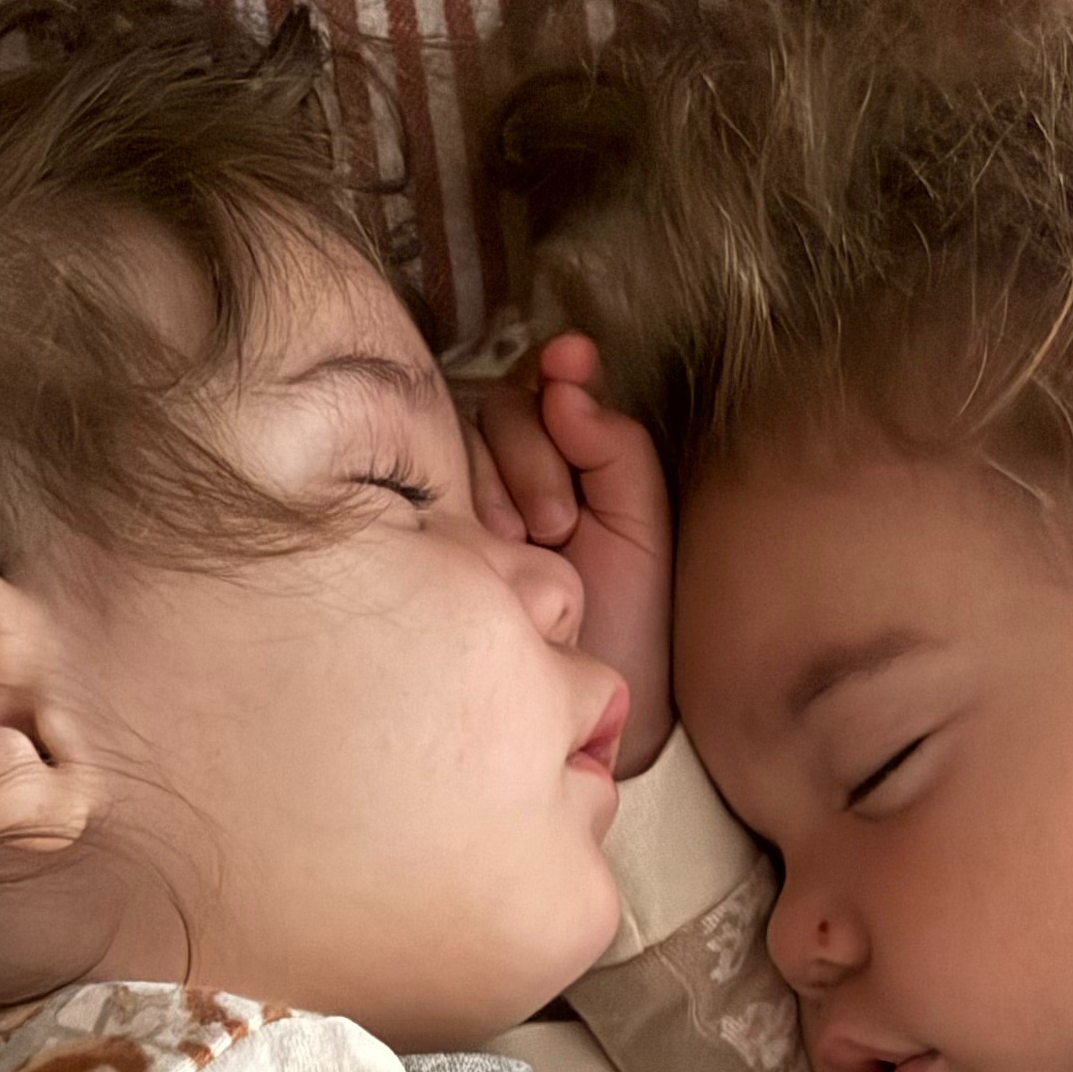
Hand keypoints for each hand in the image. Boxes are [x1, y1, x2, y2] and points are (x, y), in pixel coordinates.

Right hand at [474, 334, 673, 775]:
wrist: (588, 716)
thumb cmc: (627, 631)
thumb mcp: (640, 534)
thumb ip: (617, 450)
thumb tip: (567, 371)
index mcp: (579, 466)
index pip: (556, 390)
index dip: (561, 365)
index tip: (569, 355)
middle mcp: (523, 474)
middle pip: (508, 406)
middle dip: (535, 453)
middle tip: (558, 526)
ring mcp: (472, 500)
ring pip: (468, 437)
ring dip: (501, 481)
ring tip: (526, 549)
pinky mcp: (432, 530)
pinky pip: (431, 477)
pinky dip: (465, 498)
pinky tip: (487, 547)